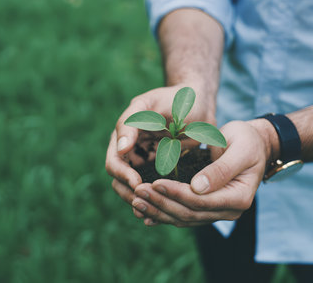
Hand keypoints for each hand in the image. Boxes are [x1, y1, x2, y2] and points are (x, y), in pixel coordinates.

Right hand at [105, 84, 216, 218]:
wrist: (198, 102)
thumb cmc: (173, 99)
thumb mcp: (150, 105)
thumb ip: (131, 123)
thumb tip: (120, 149)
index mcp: (124, 137)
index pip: (114, 163)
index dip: (122, 175)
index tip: (137, 184)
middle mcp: (132, 152)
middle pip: (121, 180)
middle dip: (129, 193)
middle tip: (144, 203)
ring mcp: (147, 162)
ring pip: (136, 188)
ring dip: (140, 201)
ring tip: (151, 213)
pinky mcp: (162, 170)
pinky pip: (154, 188)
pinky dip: (156, 199)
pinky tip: (163, 211)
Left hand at [131, 120, 271, 226]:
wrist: (253, 145)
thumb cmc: (247, 141)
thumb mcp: (239, 149)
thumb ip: (221, 169)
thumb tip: (197, 187)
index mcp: (239, 198)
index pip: (201, 201)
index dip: (176, 193)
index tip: (154, 182)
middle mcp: (228, 211)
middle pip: (189, 213)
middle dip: (161, 203)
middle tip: (137, 192)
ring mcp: (217, 212)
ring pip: (183, 218)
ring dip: (158, 210)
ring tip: (135, 201)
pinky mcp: (205, 209)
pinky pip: (182, 215)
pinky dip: (163, 214)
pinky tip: (145, 213)